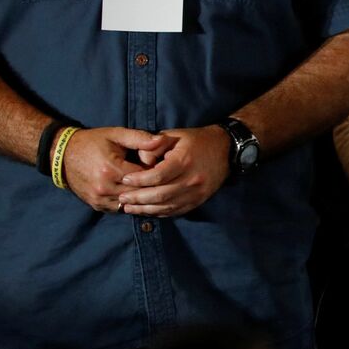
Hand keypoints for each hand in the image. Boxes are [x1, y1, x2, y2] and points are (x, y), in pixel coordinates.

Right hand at [60, 126, 169, 210]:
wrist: (62, 155)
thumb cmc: (92, 142)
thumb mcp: (116, 134)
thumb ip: (139, 138)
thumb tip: (161, 141)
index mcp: (111, 169)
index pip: (145, 177)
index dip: (157, 172)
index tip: (163, 166)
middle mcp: (104, 187)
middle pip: (139, 192)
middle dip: (151, 185)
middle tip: (162, 178)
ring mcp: (99, 199)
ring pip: (131, 202)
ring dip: (141, 196)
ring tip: (151, 186)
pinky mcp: (96, 205)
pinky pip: (120, 208)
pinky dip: (130, 201)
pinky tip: (137, 193)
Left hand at [116, 124, 230, 216]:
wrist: (226, 149)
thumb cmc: (196, 140)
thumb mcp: (174, 135)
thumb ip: (154, 146)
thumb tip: (141, 161)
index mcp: (184, 160)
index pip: (157, 176)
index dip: (139, 180)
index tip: (125, 180)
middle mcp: (192, 179)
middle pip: (160, 195)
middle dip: (138, 199)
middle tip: (122, 199)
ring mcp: (197, 192)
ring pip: (167, 206)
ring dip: (145, 209)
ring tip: (129, 208)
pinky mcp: (199, 200)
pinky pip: (176, 211)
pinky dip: (159, 213)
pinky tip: (147, 211)